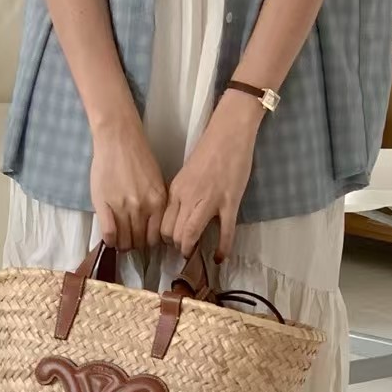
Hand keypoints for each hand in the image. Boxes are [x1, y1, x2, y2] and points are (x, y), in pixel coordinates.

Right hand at [90, 115, 167, 251]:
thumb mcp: (156, 182)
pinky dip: (109, 240)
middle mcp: (143, 208)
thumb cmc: (137, 157)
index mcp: (158, 203)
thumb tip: (152, 225)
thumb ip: (155, 205)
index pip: (155, 237)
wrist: (118, 140)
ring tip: (119, 241)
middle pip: (139, 241)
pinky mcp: (104, 205)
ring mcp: (123, 207)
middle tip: (129, 242)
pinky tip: (109, 238)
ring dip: (121, 244)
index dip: (148, 242)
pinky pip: (108, 233)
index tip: (143, 240)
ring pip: (124, 240)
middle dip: (134, 245)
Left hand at [161, 93, 259, 260]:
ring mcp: (209, 201)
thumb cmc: (209, 150)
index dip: (165, 238)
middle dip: (177, 246)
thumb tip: (181, 215)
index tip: (171, 242)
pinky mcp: (230, 202)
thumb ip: (182, 195)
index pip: (162, 223)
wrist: (229, 133)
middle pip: (173, 233)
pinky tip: (219, 258)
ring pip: (190, 235)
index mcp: (176, 190)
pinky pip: (225, 232)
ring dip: (191, 249)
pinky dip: (222, 248)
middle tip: (184, 251)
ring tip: (196, 254)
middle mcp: (188, 197)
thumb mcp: (187, 174)